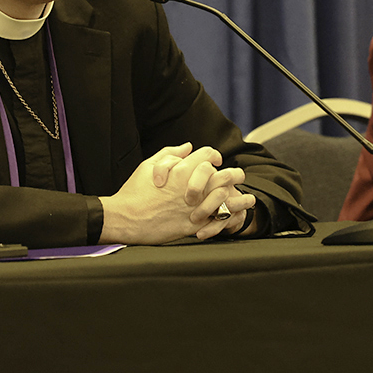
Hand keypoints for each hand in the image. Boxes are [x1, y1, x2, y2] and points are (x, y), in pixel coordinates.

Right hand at [100, 144, 254, 243]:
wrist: (125, 218)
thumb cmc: (134, 191)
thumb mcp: (148, 166)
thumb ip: (170, 154)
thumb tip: (188, 146)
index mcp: (180, 170)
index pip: (207, 155)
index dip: (214, 156)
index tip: (216, 161)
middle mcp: (190, 187)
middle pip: (222, 175)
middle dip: (234, 174)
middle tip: (238, 176)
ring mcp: (192, 207)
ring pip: (225, 198)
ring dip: (239, 197)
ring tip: (248, 198)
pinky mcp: (192, 225)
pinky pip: (216, 220)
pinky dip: (228, 217)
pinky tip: (237, 216)